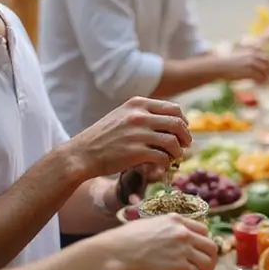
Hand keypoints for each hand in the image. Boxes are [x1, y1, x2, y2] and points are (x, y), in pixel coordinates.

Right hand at [67, 97, 191, 178]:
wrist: (82, 153)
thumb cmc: (104, 136)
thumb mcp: (122, 115)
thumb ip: (144, 114)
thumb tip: (172, 121)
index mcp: (138, 104)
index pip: (173, 108)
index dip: (183, 121)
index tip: (183, 130)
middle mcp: (139, 116)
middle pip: (177, 124)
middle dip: (185, 136)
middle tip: (185, 145)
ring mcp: (138, 134)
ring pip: (173, 142)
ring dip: (178, 152)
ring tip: (175, 157)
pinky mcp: (136, 153)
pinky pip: (163, 157)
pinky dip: (167, 162)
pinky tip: (163, 165)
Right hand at [99, 215, 217, 269]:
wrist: (112, 254)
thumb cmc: (122, 242)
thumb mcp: (147, 226)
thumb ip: (165, 232)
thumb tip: (173, 247)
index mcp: (175, 219)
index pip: (202, 229)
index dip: (203, 243)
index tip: (199, 254)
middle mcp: (182, 232)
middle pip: (210, 246)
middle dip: (210, 260)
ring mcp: (181, 249)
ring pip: (208, 261)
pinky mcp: (178, 266)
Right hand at [223, 48, 268, 83]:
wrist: (219, 66)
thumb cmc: (228, 63)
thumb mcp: (240, 56)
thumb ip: (249, 58)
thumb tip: (257, 66)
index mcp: (252, 51)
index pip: (267, 57)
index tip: (268, 72)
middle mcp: (253, 55)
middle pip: (268, 63)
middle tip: (267, 79)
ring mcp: (251, 63)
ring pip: (265, 71)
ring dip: (265, 78)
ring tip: (261, 83)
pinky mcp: (249, 71)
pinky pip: (260, 77)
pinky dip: (260, 82)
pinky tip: (257, 85)